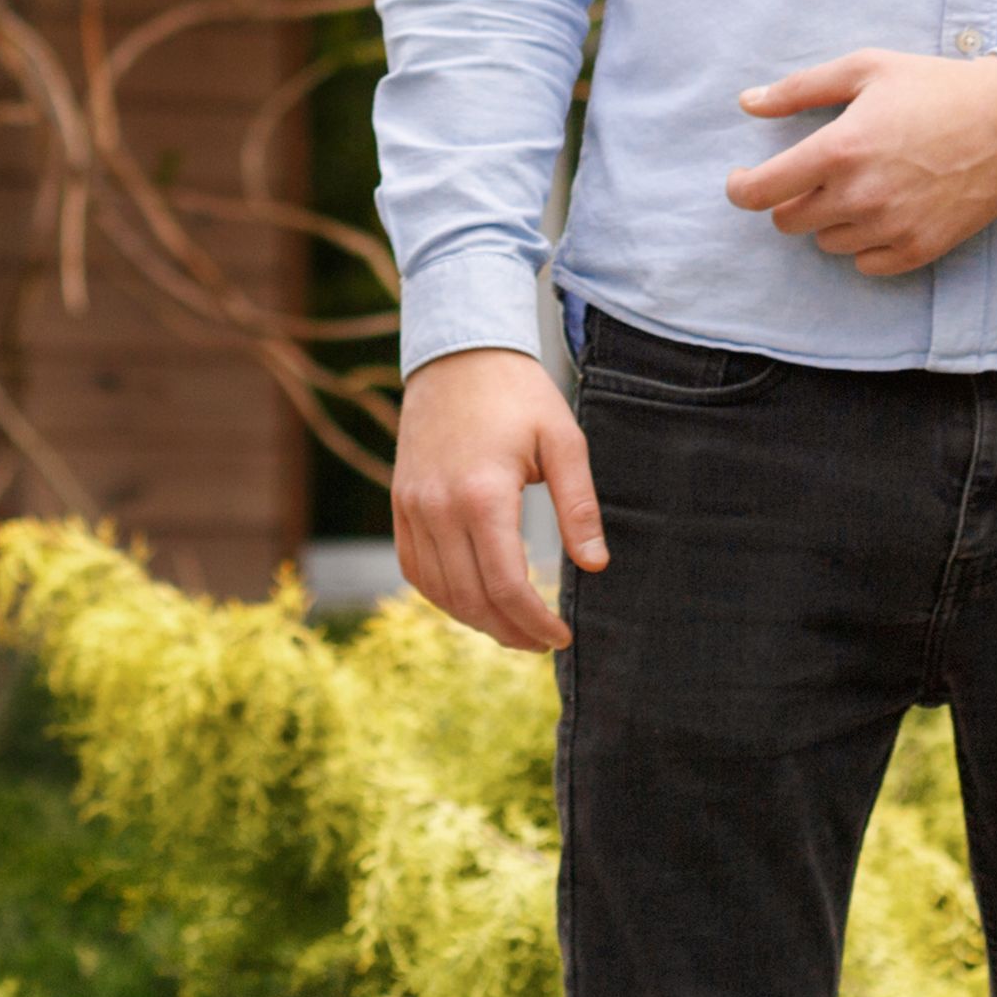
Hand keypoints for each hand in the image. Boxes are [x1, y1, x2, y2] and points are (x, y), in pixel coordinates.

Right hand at [393, 348, 600, 653]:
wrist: (458, 355)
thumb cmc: (518, 394)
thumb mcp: (563, 440)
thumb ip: (579, 506)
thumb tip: (596, 565)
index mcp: (483, 494)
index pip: (506, 586)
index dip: (535, 622)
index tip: (561, 636)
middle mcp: (438, 507)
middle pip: (471, 599)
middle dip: (509, 631)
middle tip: (541, 641)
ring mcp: (412, 507)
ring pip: (439, 591)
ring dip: (476, 619)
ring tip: (513, 627)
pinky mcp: (400, 503)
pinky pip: (414, 568)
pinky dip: (442, 595)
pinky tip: (472, 600)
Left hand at [723, 51, 996, 275]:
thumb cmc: (934, 87)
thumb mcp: (864, 69)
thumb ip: (799, 89)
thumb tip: (748, 103)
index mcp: (838, 150)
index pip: (761, 192)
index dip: (741, 189)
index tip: (743, 181)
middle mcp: (859, 196)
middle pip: (788, 222)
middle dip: (791, 198)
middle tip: (819, 172)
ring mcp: (891, 227)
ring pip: (826, 242)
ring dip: (830, 218)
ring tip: (864, 183)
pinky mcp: (920, 249)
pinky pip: (865, 263)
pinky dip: (864, 242)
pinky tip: (884, 210)